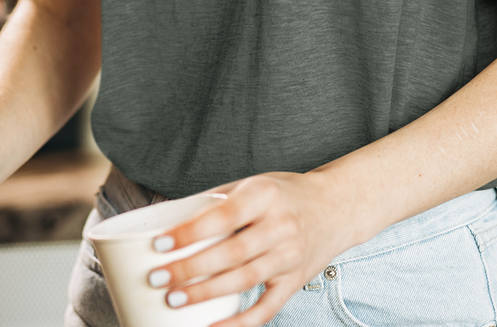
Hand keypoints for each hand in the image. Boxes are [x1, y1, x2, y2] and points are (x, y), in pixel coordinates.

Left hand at [143, 172, 366, 326]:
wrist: (337, 207)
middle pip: (230, 253)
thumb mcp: (254, 184)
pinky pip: (267, 308)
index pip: (222, 217)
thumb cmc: (287, 194)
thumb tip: (169, 218)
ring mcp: (290, 256)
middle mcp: (280, 226)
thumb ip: (216, 201)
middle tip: (158, 278)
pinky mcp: (295, 281)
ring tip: (175, 299)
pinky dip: (241, 323)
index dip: (189, 233)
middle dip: (190, 269)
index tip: (160, 244)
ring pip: (244, 280)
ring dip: (206, 293)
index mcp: (264, 196)